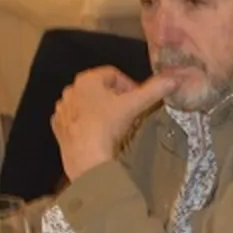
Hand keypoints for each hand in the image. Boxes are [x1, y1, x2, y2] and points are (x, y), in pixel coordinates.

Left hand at [52, 68, 175, 180]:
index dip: (130, 85)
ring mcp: (63, 110)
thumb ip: (155, 89)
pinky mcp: (59, 128)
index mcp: (87, 80)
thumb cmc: (106, 127)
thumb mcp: (136, 105)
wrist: (86, 158)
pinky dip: (88, 124)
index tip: (138, 99)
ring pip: (88, 104)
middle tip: (129, 112)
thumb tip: (173, 79)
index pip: (114, 74)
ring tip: (115, 125)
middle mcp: (71, 91)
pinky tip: (99, 134)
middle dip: (116, 98)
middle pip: (100, 89)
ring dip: (102, 111)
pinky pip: (77, 120)